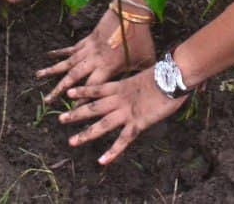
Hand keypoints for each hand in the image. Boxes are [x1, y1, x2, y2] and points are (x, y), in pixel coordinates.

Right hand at [37, 5, 155, 102]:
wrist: (132, 11)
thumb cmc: (141, 37)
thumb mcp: (145, 59)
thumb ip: (140, 75)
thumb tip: (144, 87)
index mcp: (108, 67)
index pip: (91, 88)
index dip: (81, 100)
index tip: (71, 112)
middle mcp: (94, 59)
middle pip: (73, 77)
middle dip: (59, 90)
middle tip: (47, 100)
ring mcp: (89, 48)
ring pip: (67, 62)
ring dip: (52, 70)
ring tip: (37, 76)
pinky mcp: (87, 39)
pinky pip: (71, 48)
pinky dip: (59, 53)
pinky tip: (48, 56)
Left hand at [59, 68, 187, 164]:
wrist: (173, 76)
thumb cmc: (165, 73)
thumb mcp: (146, 73)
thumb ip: (138, 79)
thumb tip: (141, 78)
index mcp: (121, 86)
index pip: (97, 88)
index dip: (83, 91)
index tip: (69, 93)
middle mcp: (119, 99)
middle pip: (93, 107)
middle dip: (76, 114)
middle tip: (60, 120)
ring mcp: (127, 111)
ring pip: (102, 124)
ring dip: (86, 134)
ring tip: (72, 141)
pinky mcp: (137, 122)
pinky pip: (123, 140)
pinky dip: (112, 151)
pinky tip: (102, 161)